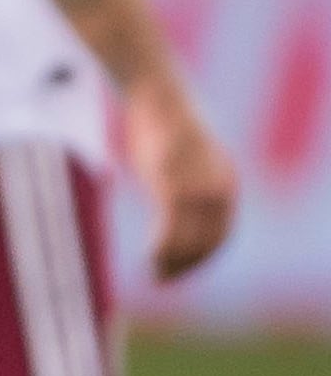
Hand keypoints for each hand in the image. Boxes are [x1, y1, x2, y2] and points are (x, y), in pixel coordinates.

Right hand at [122, 79, 238, 280]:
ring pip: (189, 240)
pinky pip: (171, 228)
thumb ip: (189, 181)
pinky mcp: (174, 184)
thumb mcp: (186, 156)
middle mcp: (219, 188)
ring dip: (172, 262)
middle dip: (186, 266)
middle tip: (162, 281)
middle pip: (208, 242)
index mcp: (226, 183)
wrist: (159, 95)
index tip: (179, 272)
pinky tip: (150, 258)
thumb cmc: (164, 125)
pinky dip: (162, 249)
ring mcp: (197, 188)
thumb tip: (177, 200)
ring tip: (154, 274)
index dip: (202, 259)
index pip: (221, 234)